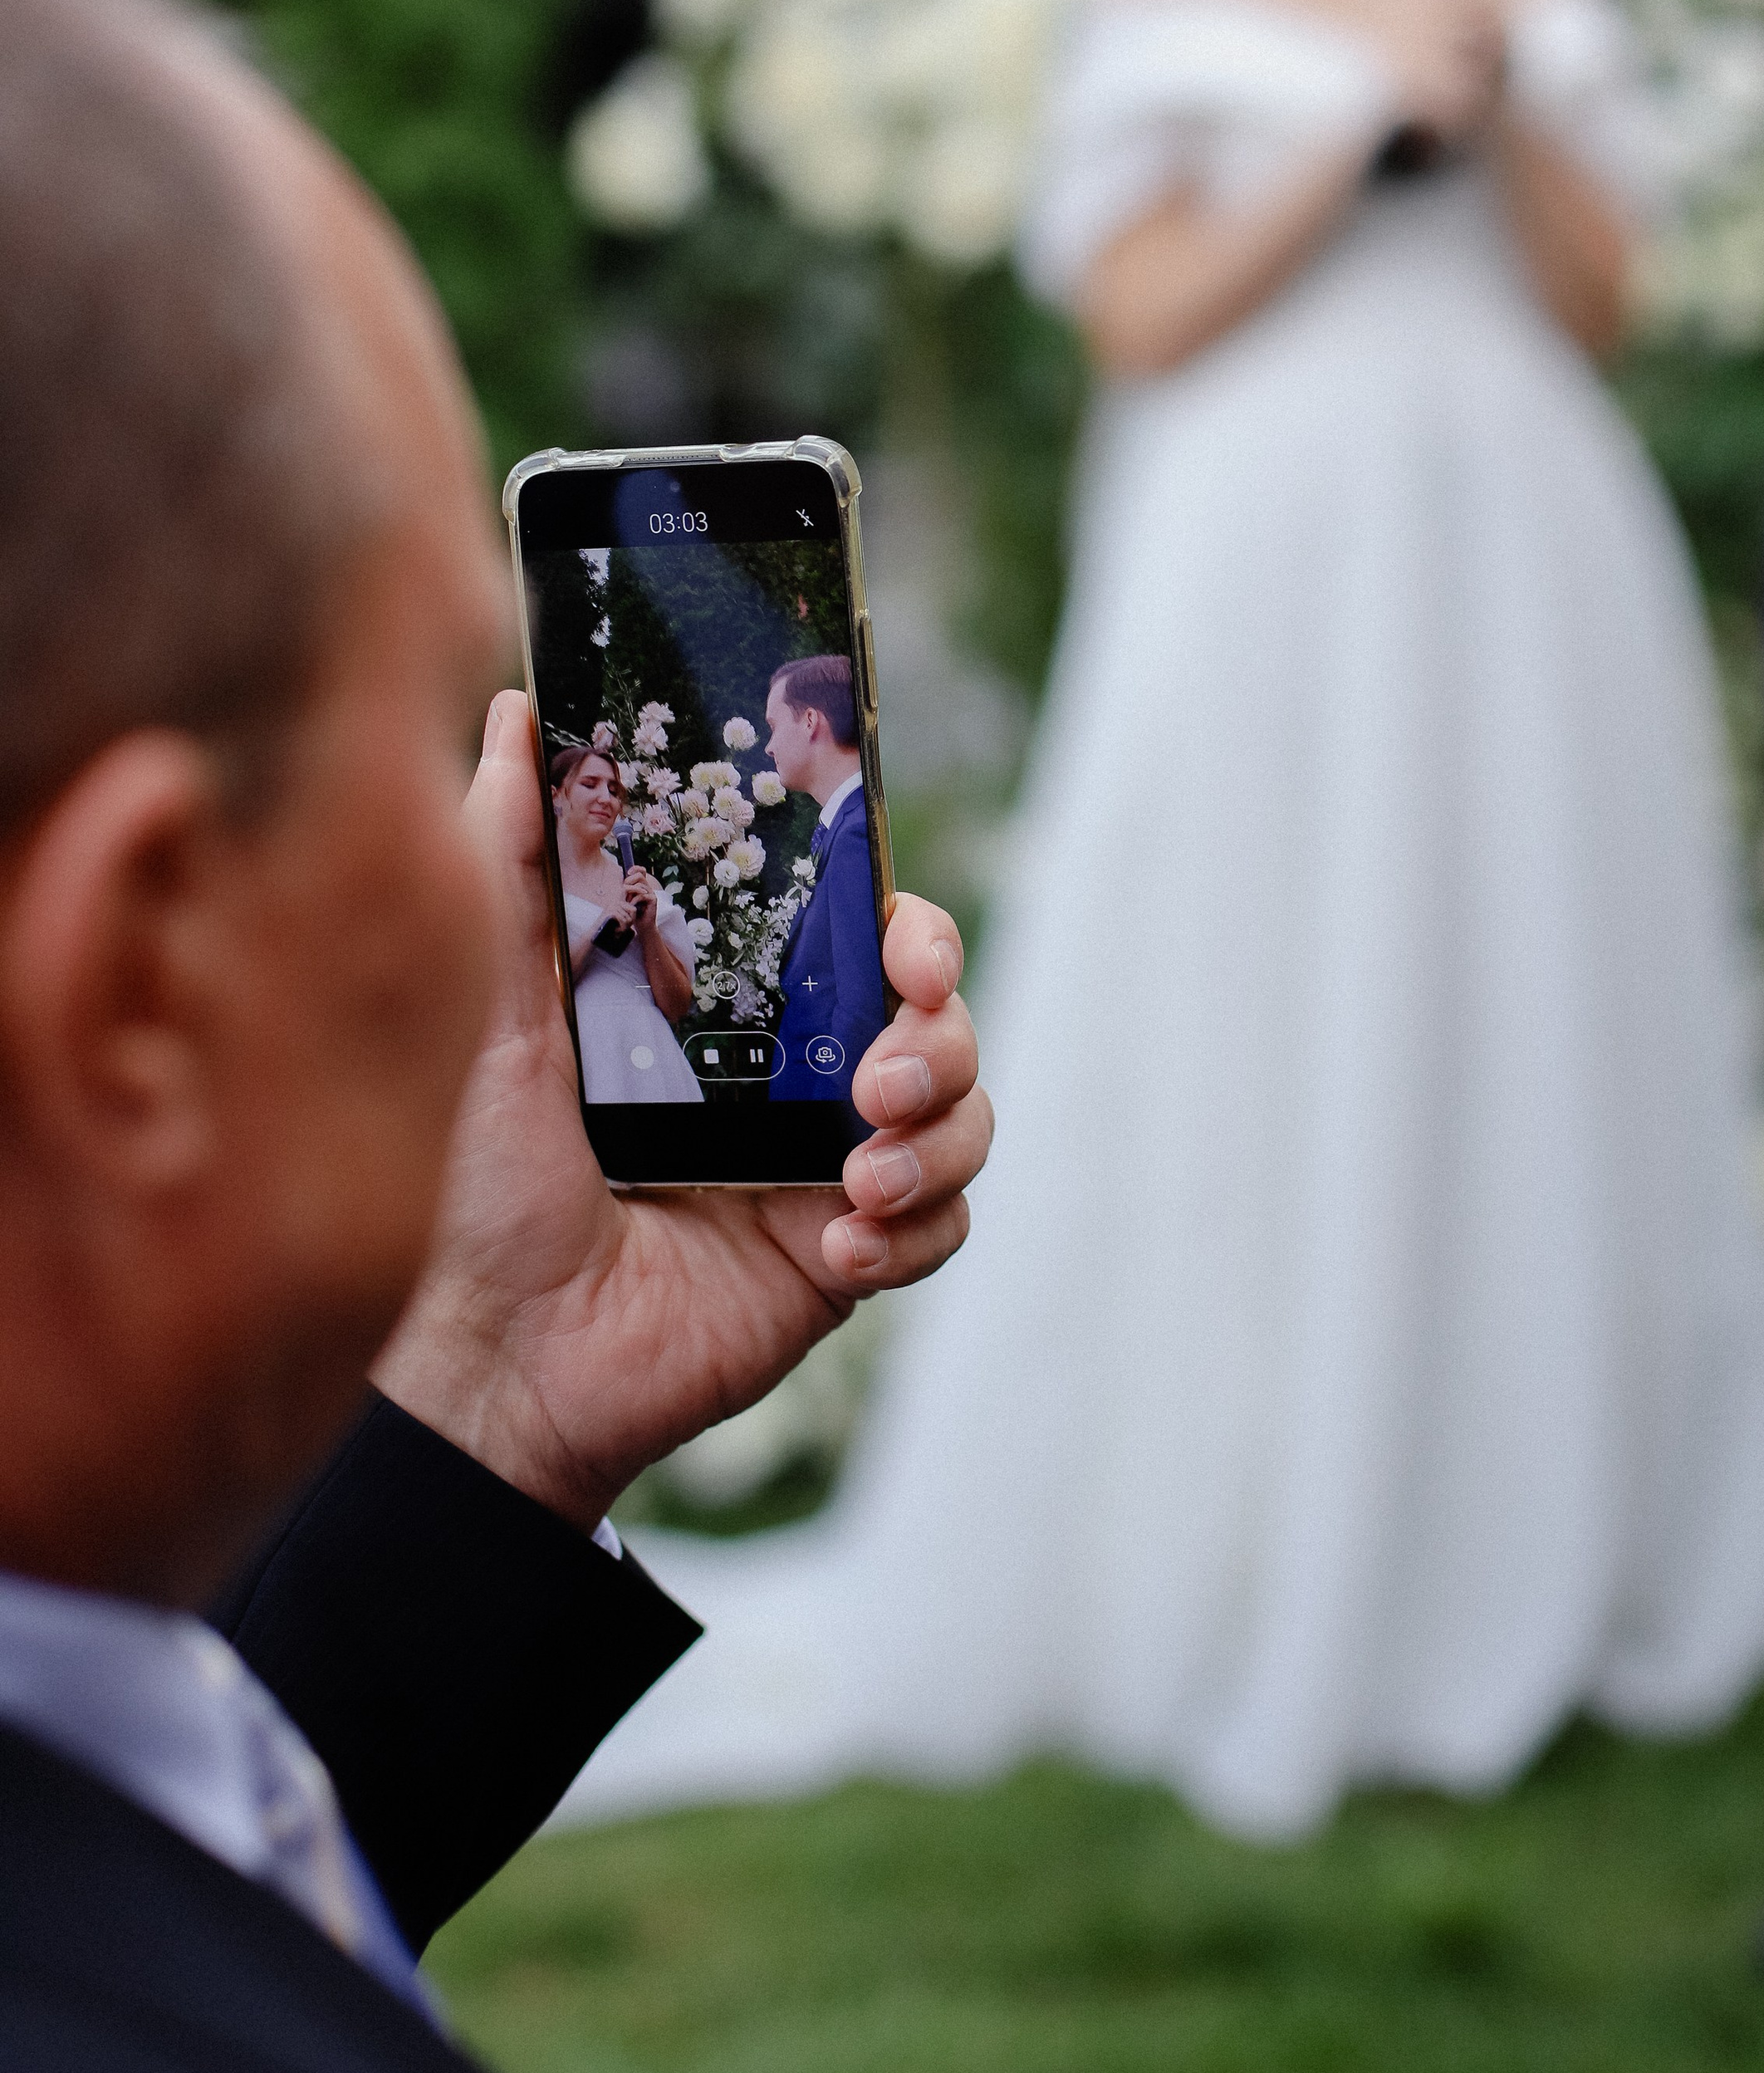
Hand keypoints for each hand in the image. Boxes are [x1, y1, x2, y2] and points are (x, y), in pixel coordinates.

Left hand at [372, 694, 991, 1531]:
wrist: (499, 1356)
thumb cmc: (487, 1181)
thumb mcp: (495, 1011)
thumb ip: (514, 865)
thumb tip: (512, 717)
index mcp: (744, 1005)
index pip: (869, 933)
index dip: (914, 930)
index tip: (902, 949)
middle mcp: (803, 1074)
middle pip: (944, 1018)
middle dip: (942, 1035)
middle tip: (877, 1078)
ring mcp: (832, 1166)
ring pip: (968, 1119)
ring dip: (941, 1138)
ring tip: (862, 1176)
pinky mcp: (846, 1259)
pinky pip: (944, 1230)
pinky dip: (910, 1234)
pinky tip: (836, 1249)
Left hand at [620, 864, 657, 931]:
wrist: (643, 925)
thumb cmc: (635, 913)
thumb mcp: (628, 899)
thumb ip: (627, 889)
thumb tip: (619, 880)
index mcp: (642, 885)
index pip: (642, 871)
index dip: (635, 868)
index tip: (628, 873)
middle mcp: (648, 888)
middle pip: (640, 875)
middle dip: (630, 881)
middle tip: (625, 889)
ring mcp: (651, 893)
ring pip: (640, 885)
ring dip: (631, 892)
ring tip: (627, 901)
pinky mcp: (653, 900)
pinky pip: (642, 895)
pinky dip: (634, 900)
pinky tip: (632, 905)